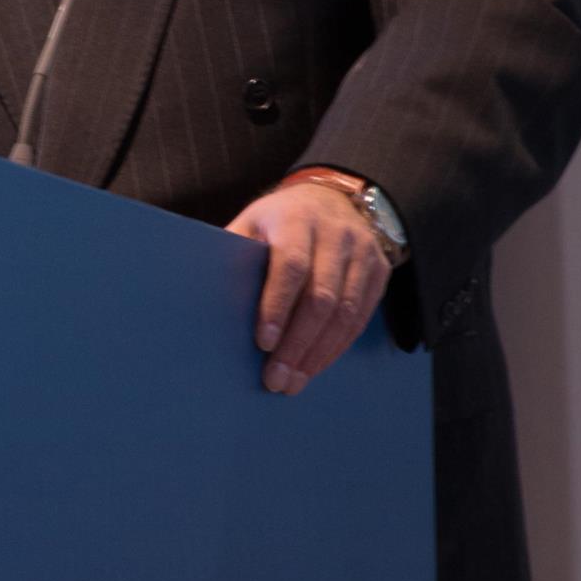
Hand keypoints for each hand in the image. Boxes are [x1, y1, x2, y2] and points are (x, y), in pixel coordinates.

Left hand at [227, 178, 392, 396]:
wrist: (334, 199)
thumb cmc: (279, 221)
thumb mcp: (252, 223)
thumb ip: (234, 254)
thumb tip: (201, 298)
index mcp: (295, 219)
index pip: (291, 266)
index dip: (277, 307)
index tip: (263, 343)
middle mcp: (335, 233)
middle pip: (321, 297)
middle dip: (297, 344)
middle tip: (276, 379)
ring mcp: (362, 252)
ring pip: (345, 313)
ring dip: (318, 354)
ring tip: (294, 382)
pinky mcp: (380, 271)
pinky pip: (360, 317)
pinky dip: (337, 347)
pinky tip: (316, 366)